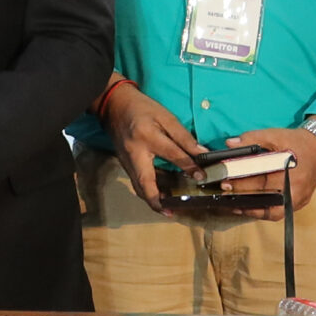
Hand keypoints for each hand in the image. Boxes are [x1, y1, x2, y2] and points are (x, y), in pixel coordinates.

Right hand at [101, 81, 205, 210]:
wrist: (113, 104)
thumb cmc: (142, 108)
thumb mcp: (165, 116)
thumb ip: (183, 136)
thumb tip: (201, 153)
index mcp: (147, 137)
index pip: (172, 155)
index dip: (189, 166)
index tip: (202, 177)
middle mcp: (135, 153)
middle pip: (144, 184)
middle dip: (156, 201)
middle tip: (171, 212)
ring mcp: (126, 160)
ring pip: (138, 186)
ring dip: (152, 199)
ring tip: (169, 207)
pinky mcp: (124, 163)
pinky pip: (137, 180)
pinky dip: (148, 190)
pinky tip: (160, 193)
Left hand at [217, 124, 315, 220]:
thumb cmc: (296, 142)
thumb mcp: (275, 135)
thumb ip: (252, 139)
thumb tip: (230, 144)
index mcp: (289, 172)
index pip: (260, 179)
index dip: (240, 181)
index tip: (224, 180)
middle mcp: (295, 190)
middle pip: (264, 196)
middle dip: (241, 194)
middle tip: (224, 190)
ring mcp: (298, 200)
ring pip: (271, 211)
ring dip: (251, 208)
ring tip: (232, 204)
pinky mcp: (298, 204)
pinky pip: (278, 212)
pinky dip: (263, 211)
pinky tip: (248, 207)